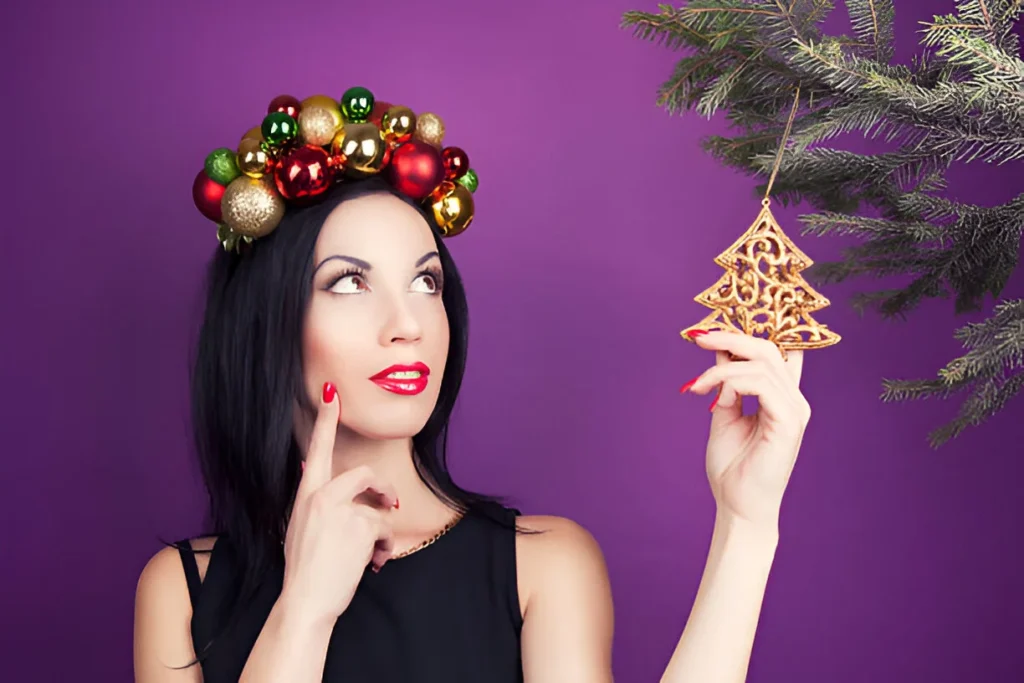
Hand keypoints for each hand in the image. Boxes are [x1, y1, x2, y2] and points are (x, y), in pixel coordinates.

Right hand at [279, 382, 397, 627]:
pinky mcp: (360, 524)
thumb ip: (313, 501)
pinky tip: (373, 563)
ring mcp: (340, 509)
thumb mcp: (298, 528)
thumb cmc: (304, 570)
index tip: (331, 392)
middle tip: (389, 505)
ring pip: (379, 507)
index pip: (315, 449)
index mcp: (305, 495)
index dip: (325, 419)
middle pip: (363, 474)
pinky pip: (385, 528)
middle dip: (382, 489)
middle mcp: (321, 496)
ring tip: (372, 552)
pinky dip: (384, 547)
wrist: (305, 602)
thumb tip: (312, 469)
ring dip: (382, 532)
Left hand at [681, 331, 810, 530]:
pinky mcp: (789, 423)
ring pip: (761, 363)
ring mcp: (795, 410)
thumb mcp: (724, 415)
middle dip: (731, 338)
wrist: (737, 506)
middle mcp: (794, 400)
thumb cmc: (732, 467)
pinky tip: (711, 394)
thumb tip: (720, 353)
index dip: (746, 334)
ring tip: (696, 384)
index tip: (709, 332)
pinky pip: (760, 384)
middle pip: (769, 349)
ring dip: (720, 368)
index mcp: (782, 397)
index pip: (775, 352)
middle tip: (699, 338)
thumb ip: (726, 385)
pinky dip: (731, 382)